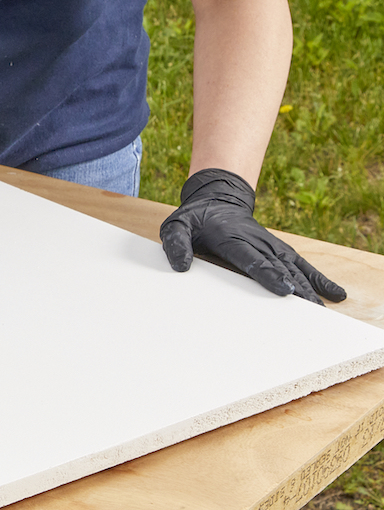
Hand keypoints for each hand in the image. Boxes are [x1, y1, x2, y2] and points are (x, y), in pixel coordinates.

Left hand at [160, 168, 345, 304]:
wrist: (216, 200)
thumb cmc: (194, 219)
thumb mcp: (176, 226)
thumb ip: (176, 244)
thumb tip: (181, 266)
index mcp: (231, 237)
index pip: (251, 258)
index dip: (269, 273)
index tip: (285, 289)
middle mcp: (255, 240)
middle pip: (279, 266)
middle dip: (296, 287)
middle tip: (311, 309)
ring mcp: (269, 244)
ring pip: (294, 266)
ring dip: (310, 287)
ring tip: (324, 308)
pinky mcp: (277, 249)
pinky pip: (300, 264)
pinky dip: (318, 278)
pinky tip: (334, 294)